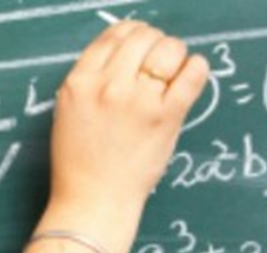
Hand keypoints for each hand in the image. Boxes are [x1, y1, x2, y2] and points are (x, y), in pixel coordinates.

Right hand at [50, 21, 209, 212]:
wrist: (93, 202)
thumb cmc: (79, 165)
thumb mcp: (70, 113)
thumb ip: (91, 82)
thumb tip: (124, 59)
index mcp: (80, 82)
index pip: (113, 34)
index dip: (132, 34)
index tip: (141, 46)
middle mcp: (108, 85)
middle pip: (142, 36)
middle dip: (155, 42)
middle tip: (160, 61)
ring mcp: (138, 101)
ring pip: (168, 48)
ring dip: (175, 54)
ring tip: (174, 71)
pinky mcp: (165, 118)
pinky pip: (191, 75)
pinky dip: (197, 68)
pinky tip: (192, 74)